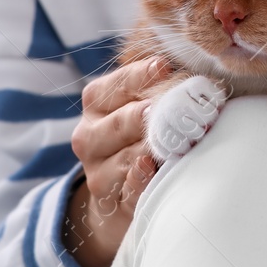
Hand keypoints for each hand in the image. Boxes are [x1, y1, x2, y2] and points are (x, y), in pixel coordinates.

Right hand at [62, 56, 172, 266]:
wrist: (116, 192)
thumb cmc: (137, 134)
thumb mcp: (138, 105)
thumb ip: (154, 88)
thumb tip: (178, 72)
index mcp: (96, 103)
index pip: (117, 85)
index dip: (142, 75)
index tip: (165, 67)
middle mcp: (88, 135)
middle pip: (121, 122)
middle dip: (150, 115)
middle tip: (176, 108)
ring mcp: (97, 170)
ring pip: (126, 157)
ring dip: (154, 149)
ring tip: (177, 141)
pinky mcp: (108, 199)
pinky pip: (127, 189)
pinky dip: (141, 179)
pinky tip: (152, 169)